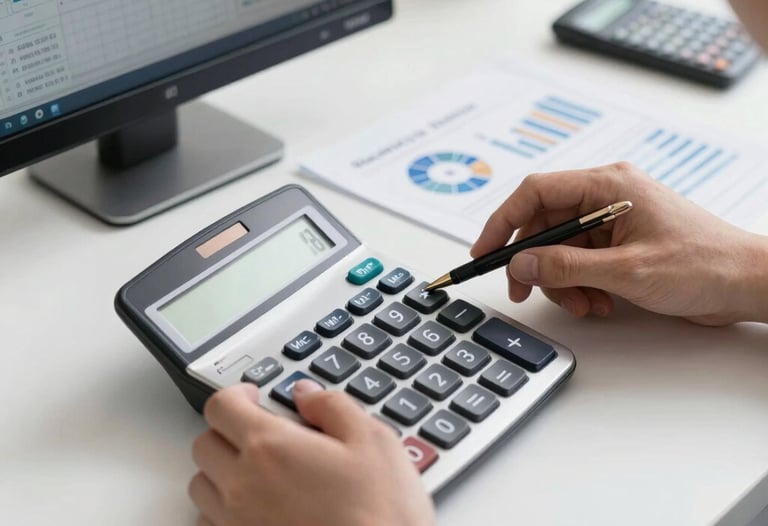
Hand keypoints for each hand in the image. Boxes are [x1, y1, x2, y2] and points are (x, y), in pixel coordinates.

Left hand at [189, 381, 435, 525]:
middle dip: (228, 431)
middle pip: (204, 444)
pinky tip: (260, 507)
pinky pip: (212, 523)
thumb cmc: (381, 514)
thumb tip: (307, 394)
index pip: (221, 406)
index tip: (253, 397)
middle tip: (259, 432)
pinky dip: (226, 510)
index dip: (236, 394)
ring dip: (222, 471)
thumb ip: (333, 406)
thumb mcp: (374, 442)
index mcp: (271, 448)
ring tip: (259, 472)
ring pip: (202, 486)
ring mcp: (237, 523)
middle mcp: (243, 486)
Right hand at [471, 162, 767, 325]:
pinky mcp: (618, 244)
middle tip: (525, 291)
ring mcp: (612, 221)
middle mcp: (606, 197)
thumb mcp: (626, 270)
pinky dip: (579, 285)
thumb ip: (566, 265)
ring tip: (583, 303)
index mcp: (608, 184)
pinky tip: (599, 302)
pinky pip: (579, 262)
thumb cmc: (704, 264)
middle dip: (534, 262)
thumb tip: (521, 262)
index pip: (536, 193)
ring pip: (558, 249)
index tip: (485, 251)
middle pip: (543, 225)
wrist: (746, 284)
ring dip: (560, 281)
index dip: (503, 221)